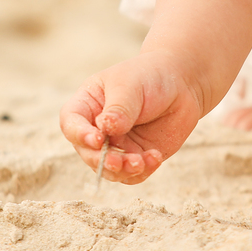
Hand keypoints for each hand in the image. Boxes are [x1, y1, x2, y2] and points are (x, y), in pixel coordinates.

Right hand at [58, 51, 206, 184]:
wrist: (180, 83)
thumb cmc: (149, 76)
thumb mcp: (130, 85)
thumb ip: (118, 108)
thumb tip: (106, 128)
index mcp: (87, 105)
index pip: (71, 123)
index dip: (80, 135)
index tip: (98, 139)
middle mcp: (97, 129)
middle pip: (87, 152)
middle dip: (102, 160)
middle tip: (118, 161)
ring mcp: (116, 145)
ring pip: (109, 169)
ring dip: (122, 170)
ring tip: (141, 162)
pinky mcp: (136, 156)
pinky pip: (132, 174)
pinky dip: (141, 171)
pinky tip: (155, 157)